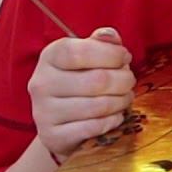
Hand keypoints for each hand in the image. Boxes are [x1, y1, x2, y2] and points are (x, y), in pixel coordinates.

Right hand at [28, 27, 134, 161]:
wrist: (61, 123)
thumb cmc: (82, 81)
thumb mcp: (90, 57)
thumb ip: (102, 43)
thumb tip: (109, 35)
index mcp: (50, 56)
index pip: (81, 51)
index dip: (112, 54)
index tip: (125, 58)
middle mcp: (41, 83)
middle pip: (97, 80)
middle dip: (124, 80)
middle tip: (129, 81)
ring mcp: (43, 112)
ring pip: (99, 105)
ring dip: (121, 101)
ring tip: (124, 97)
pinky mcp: (52, 136)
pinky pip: (94, 127)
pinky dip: (112, 120)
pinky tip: (115, 115)